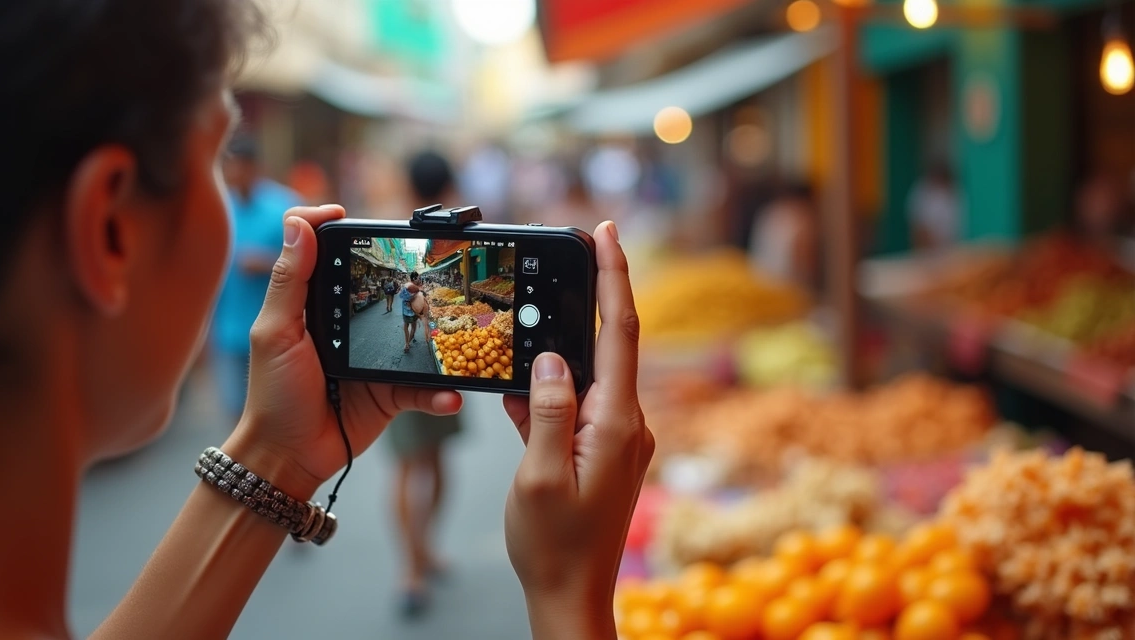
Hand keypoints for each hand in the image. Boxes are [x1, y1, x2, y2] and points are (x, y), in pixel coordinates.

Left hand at [225, 205, 462, 498]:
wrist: (289, 456)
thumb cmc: (273, 394)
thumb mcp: (275, 332)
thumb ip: (289, 281)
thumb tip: (299, 224)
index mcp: (315, 303)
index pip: (324, 250)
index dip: (333, 227)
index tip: (350, 218)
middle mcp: (348, 323)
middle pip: (383, 285)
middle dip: (409, 278)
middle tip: (427, 274)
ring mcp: (373, 356)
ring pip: (414, 335)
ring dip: (436, 336)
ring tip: (452, 335)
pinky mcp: (392, 391)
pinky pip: (424, 387)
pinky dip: (439, 393)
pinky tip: (448, 395)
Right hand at [502, 221, 652, 637]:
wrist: (571, 595)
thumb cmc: (553, 545)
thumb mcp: (538, 476)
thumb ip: (546, 411)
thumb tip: (551, 358)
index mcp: (616, 423)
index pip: (620, 331)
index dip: (615, 275)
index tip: (607, 231)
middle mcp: (627, 423)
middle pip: (609, 343)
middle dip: (586, 298)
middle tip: (563, 257)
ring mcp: (618, 436)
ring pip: (588, 373)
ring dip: (559, 352)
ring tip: (527, 340)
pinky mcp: (604, 449)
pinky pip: (578, 403)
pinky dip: (551, 391)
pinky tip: (522, 392)